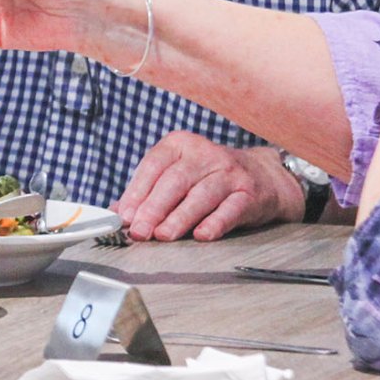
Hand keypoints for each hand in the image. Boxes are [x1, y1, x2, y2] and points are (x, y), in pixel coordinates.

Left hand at [117, 138, 298, 240]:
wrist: (263, 176)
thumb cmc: (209, 178)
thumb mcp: (178, 175)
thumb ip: (148, 192)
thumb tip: (116, 213)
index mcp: (181, 144)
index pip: (154, 165)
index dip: (137, 192)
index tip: (125, 215)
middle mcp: (205, 154)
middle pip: (175, 181)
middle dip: (154, 208)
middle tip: (140, 231)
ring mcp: (229, 172)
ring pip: (200, 195)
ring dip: (179, 217)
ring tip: (163, 235)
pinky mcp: (249, 193)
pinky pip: (230, 209)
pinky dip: (215, 222)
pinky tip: (201, 235)